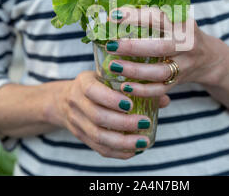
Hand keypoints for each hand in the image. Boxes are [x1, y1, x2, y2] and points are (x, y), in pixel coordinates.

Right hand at [45, 71, 169, 158]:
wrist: (63, 99)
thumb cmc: (96, 84)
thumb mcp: (108, 77)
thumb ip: (134, 85)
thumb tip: (164, 99)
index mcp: (83, 83)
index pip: (92, 91)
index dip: (110, 99)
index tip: (130, 104)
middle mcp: (76, 102)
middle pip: (97, 116)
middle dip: (123, 123)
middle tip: (145, 123)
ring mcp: (76, 121)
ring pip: (97, 136)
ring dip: (123, 141)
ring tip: (143, 141)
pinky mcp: (81, 136)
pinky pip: (98, 148)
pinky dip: (117, 152)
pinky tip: (134, 150)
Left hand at [105, 6, 222, 95]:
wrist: (209, 59)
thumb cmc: (183, 35)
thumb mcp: (176, 21)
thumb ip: (152, 18)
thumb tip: (116, 14)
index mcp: (183, 25)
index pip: (159, 18)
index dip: (135, 16)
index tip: (114, 16)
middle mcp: (187, 46)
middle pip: (159, 47)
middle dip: (132, 47)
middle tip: (110, 45)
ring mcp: (184, 67)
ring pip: (159, 71)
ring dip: (134, 70)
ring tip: (113, 66)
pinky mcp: (178, 83)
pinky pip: (159, 90)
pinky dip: (142, 90)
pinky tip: (124, 87)